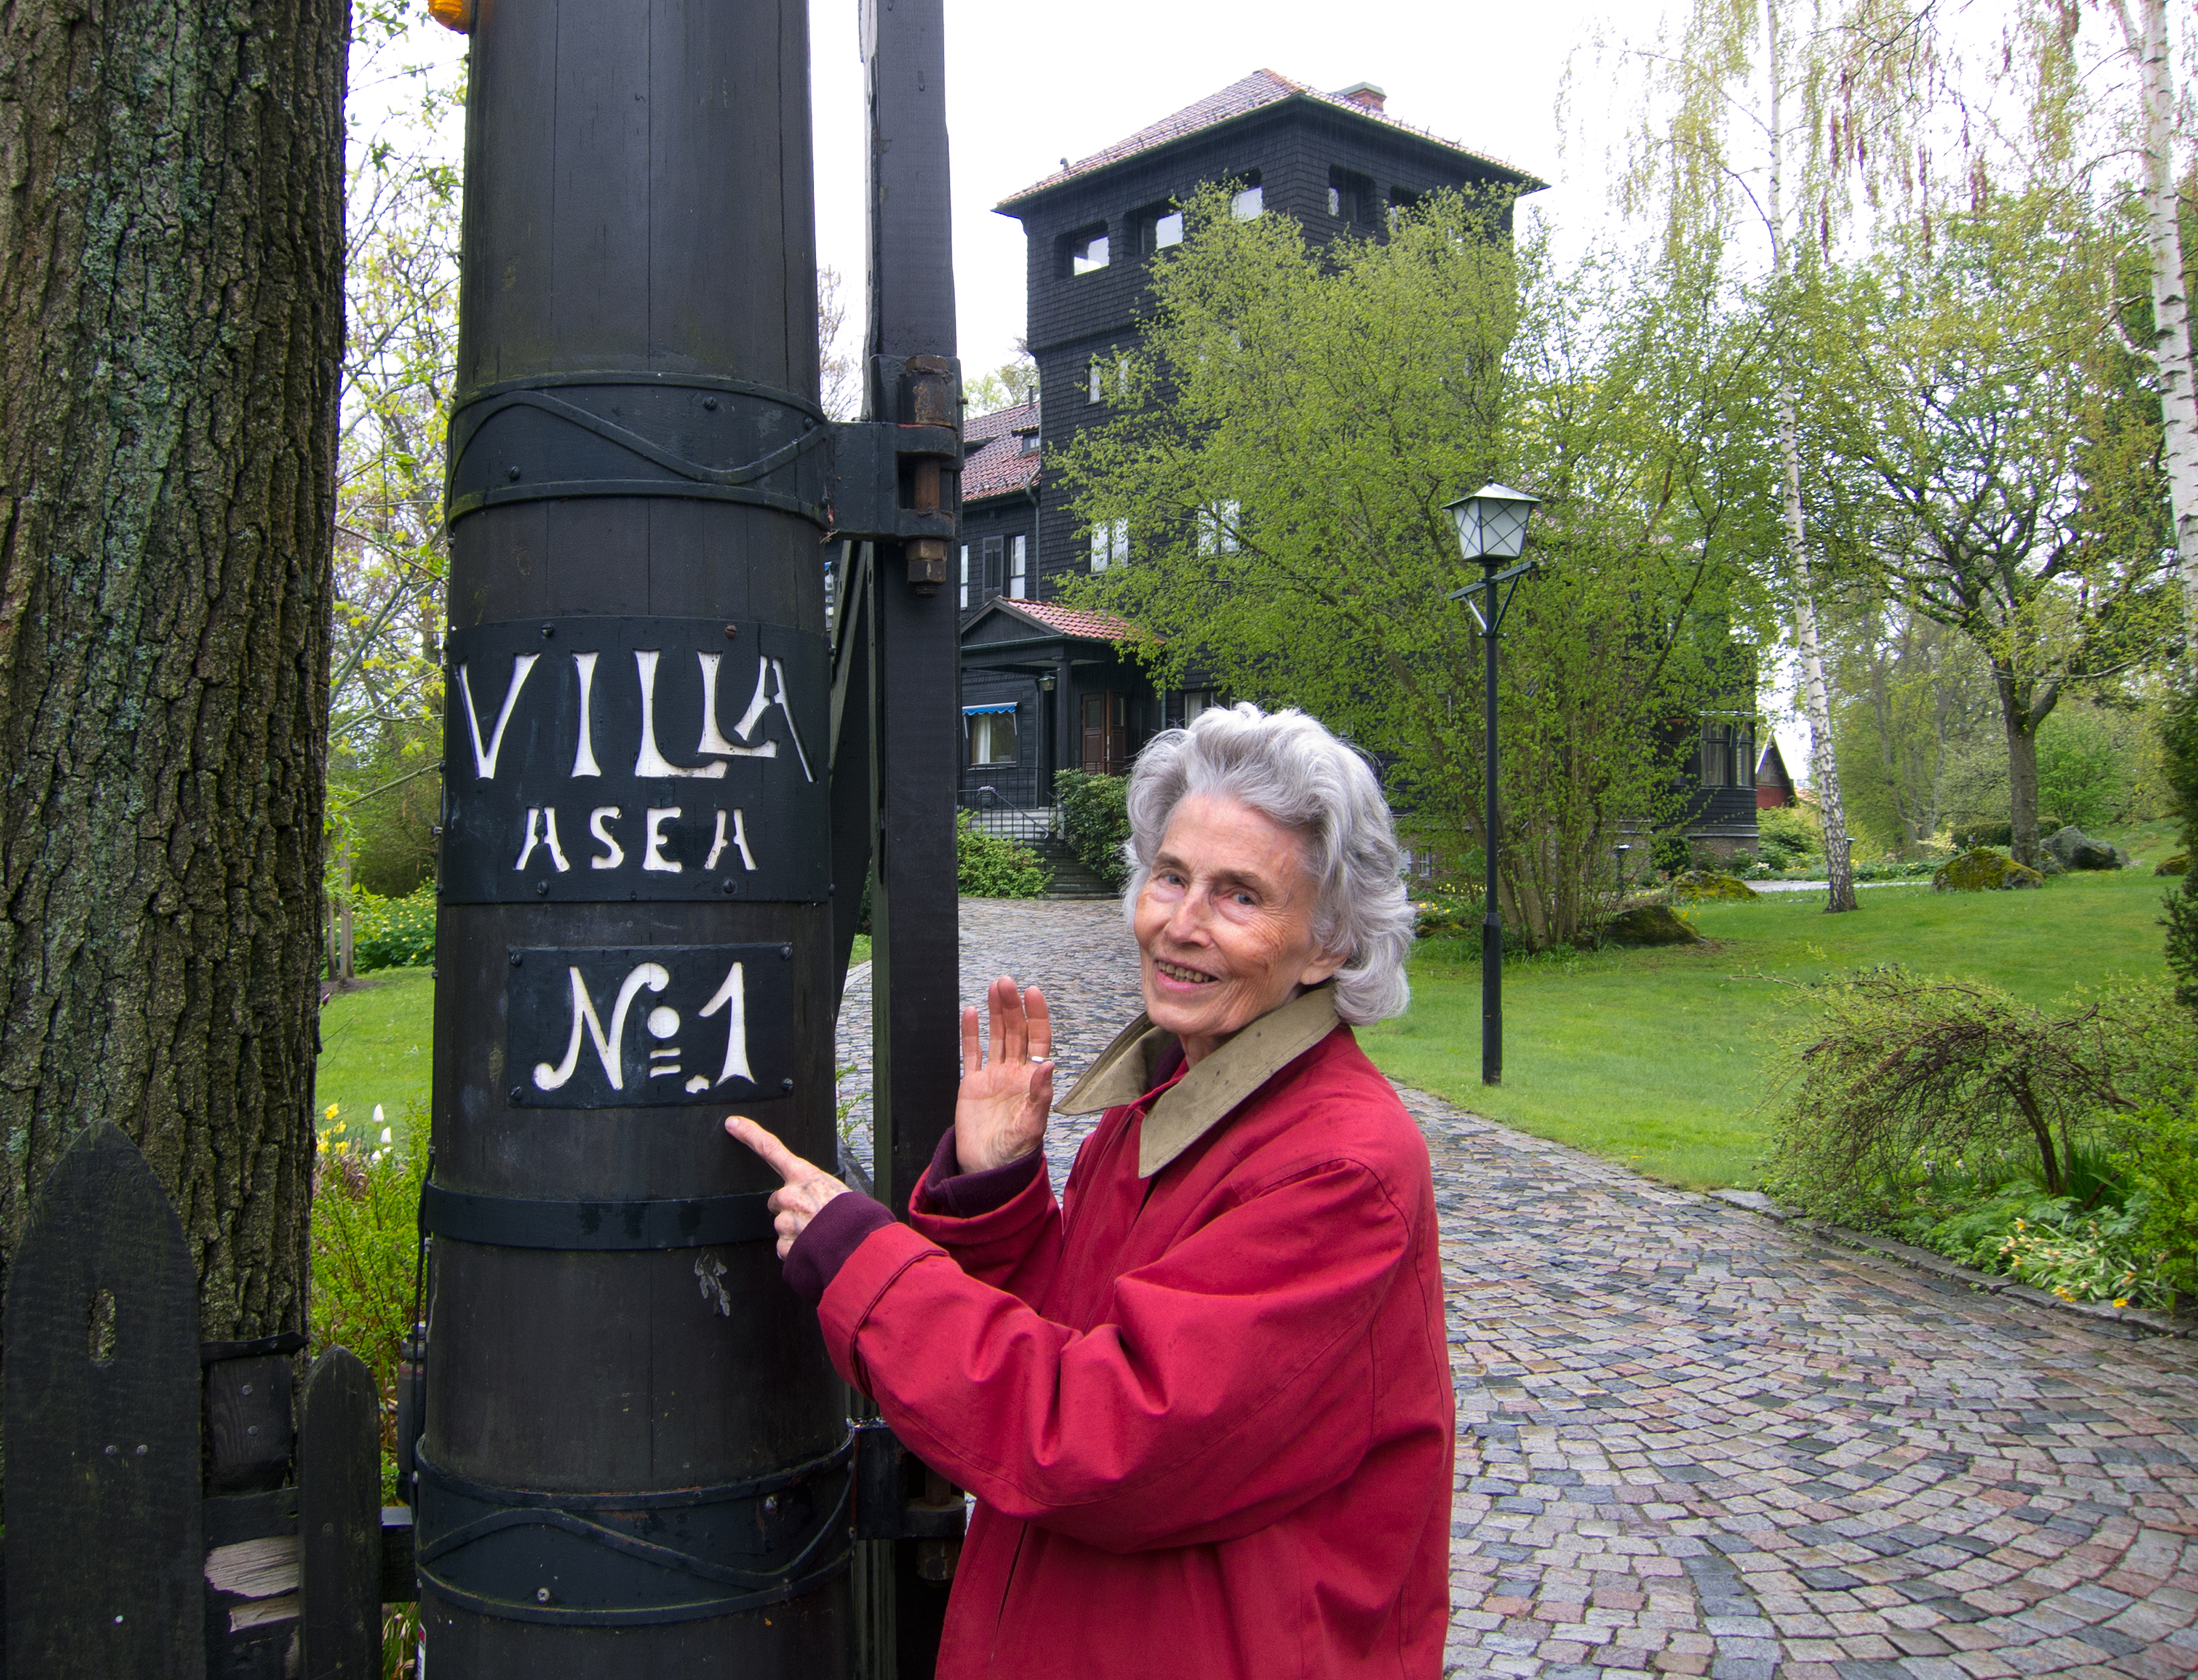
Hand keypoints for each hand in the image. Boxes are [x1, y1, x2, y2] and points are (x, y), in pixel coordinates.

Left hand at [724, 1116, 849, 1258]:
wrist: (860, 1246)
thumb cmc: (855, 1219)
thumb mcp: (838, 1192)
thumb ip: (816, 1192)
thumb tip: (814, 1203)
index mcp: (805, 1176)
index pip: (771, 1149)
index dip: (749, 1134)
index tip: (733, 1124)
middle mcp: (790, 1196)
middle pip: (777, 1201)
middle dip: (789, 1210)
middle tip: (812, 1218)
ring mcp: (785, 1221)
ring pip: (782, 1227)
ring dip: (796, 1233)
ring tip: (818, 1236)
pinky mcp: (784, 1245)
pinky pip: (785, 1248)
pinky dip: (797, 1251)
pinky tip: (813, 1249)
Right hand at [956, 976, 1054, 1172]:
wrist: (985, 1171)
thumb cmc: (1014, 1153)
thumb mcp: (1031, 1126)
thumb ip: (1040, 1096)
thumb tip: (1049, 1064)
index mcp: (1033, 1080)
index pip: (1038, 1039)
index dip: (1036, 1015)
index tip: (1032, 992)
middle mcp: (1015, 1073)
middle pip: (1016, 1031)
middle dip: (1012, 1006)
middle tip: (1005, 982)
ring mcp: (993, 1077)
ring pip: (996, 1036)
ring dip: (996, 1012)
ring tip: (994, 987)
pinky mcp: (972, 1084)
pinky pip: (972, 1053)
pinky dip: (971, 1032)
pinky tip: (971, 1012)